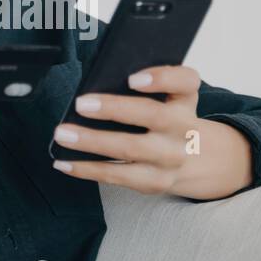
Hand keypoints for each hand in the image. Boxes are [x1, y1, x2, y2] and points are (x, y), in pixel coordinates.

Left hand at [50, 65, 204, 194]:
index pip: (185, 82)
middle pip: (152, 115)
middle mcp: (184, 128)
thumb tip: (97, 82)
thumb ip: (144, 88)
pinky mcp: (156, 181)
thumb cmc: (168, 119)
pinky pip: (117, 176)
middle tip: (80, 104)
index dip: (161, 78)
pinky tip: (65, 162)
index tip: (132, 78)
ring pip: (130, 149)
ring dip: (92, 141)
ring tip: (63, 134)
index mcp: (185, 100)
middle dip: (113, 109)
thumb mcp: (169, 98)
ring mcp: (171, 158)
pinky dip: (87, 169)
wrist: (198, 160)